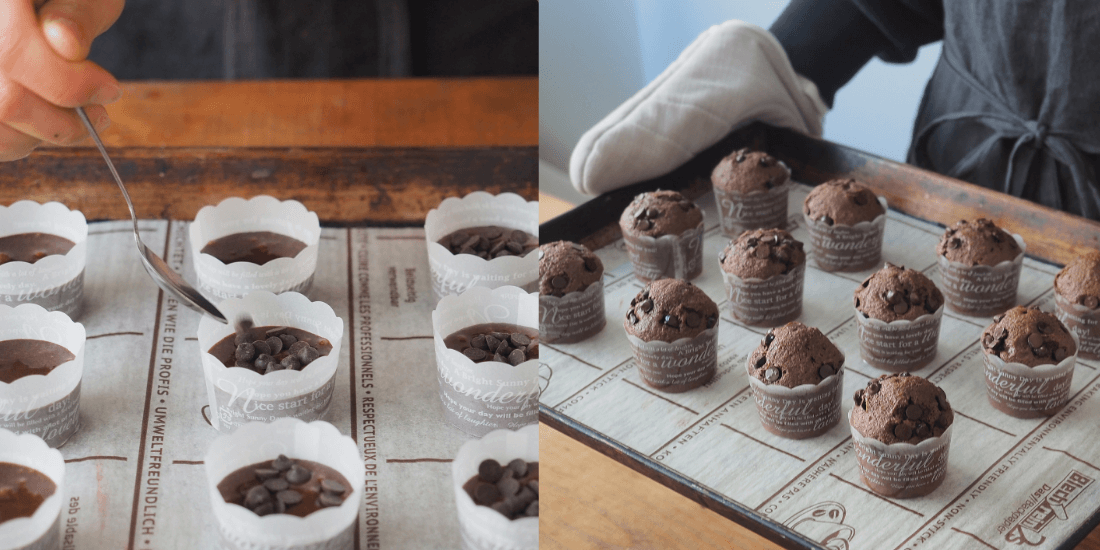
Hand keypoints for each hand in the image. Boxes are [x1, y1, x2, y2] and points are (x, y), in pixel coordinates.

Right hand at [0, 0, 124, 160]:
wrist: (47, 5)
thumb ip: (77, 12)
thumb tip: (66, 45)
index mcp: (0, 2)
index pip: (15, 56)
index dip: (71, 85)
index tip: (110, 91)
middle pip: (5, 100)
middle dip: (61, 121)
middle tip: (97, 116)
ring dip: (37, 136)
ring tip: (70, 121)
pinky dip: (15, 140)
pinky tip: (41, 126)